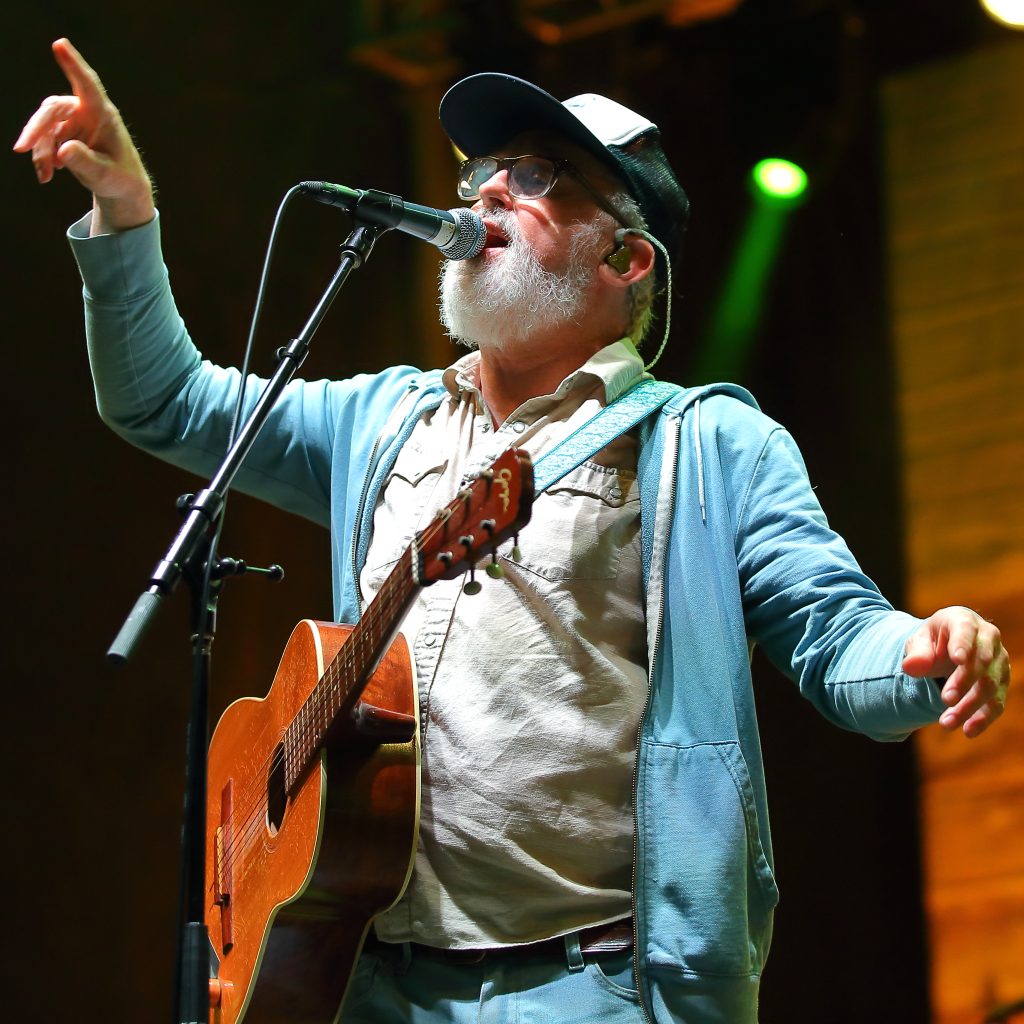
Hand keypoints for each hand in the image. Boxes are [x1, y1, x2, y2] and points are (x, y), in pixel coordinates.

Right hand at [13, 38, 154, 233]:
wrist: (121, 186)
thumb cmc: (120, 178)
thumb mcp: (105, 175)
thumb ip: (86, 162)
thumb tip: (62, 150)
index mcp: (104, 115)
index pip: (88, 85)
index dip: (73, 65)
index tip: (60, 44)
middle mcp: (87, 112)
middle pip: (53, 109)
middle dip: (36, 129)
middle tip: (21, 149)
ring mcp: (73, 120)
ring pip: (45, 126)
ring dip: (40, 150)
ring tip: (45, 176)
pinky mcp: (64, 131)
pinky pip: (45, 139)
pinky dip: (43, 157)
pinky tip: (48, 175)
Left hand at [903, 606, 1009, 737]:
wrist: (947, 648)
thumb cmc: (932, 641)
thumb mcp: (918, 642)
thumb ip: (916, 653)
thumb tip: (911, 667)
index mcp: (963, 620)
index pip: (965, 631)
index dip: (963, 644)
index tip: (957, 659)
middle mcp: (988, 638)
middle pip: (982, 662)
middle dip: (964, 682)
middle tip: (945, 699)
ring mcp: (998, 661)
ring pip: (991, 685)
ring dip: (970, 706)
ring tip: (946, 723)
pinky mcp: (1001, 683)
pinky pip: (997, 703)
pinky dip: (984, 718)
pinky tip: (968, 731)